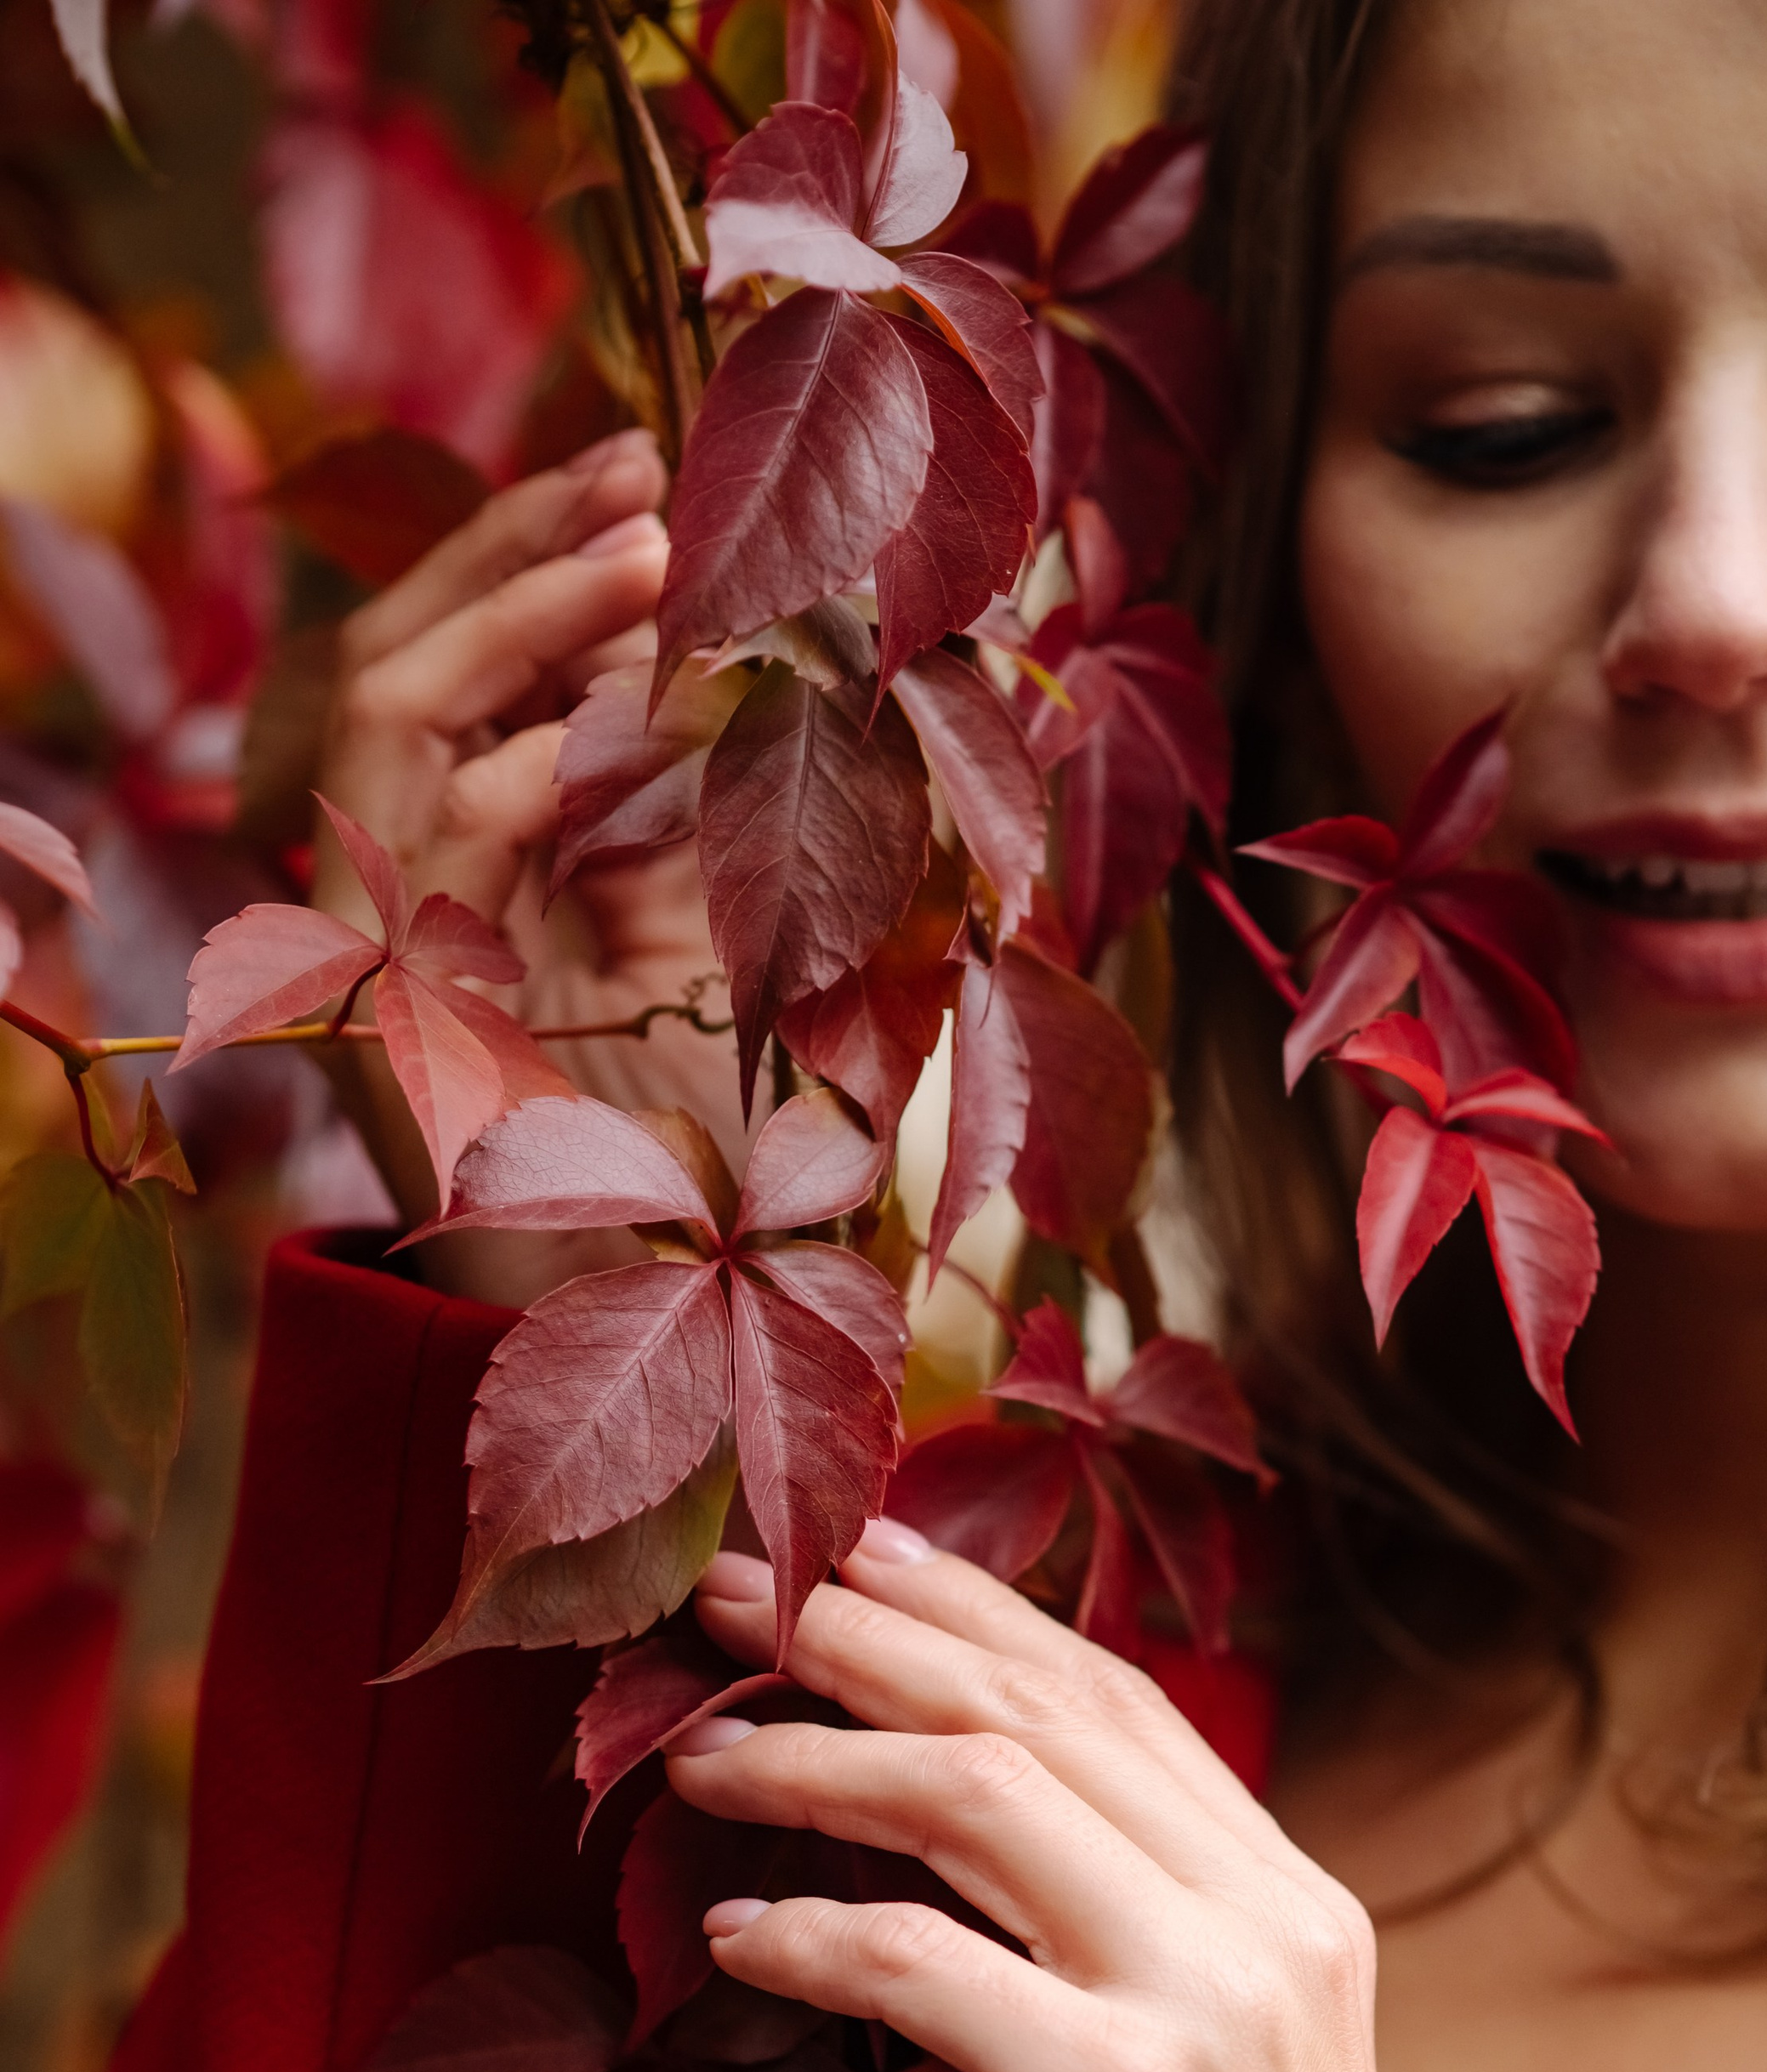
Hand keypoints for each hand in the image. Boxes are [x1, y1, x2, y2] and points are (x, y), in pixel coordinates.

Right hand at [314, 429, 727, 1290]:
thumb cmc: (721, 1160)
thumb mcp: (739, 946)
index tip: (642, 472)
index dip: (539, 563)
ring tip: (643, 546)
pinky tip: (629, 735)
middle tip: (630, 459)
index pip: (469, 670)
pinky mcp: (402, 1004)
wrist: (662, 1326)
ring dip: (519, 613)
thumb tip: (786, 672)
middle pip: (406, 657)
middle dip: (514, 547)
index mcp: (477, 868)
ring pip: (394, 709)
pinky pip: (438, 831)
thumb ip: (731, 819)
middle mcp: (410, 887)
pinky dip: (534, 763)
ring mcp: (390, 939)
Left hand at [665, 1527, 1401, 2071]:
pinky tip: (728, 1938)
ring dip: (814, 1757)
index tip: (850, 1558)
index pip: (1120, 1701)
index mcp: (1297, 1908)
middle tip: (724, 1592)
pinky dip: (812, 1935)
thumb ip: (1131, 1964)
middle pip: (1042, 1710)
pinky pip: (926, 1965)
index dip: (974, 1616)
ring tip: (693, 1753)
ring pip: (981, 1795)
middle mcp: (1271, 1925)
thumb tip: (963, 1873)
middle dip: (868, 1632)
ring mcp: (1208, 2005)